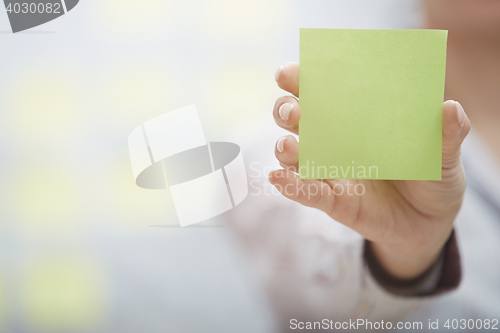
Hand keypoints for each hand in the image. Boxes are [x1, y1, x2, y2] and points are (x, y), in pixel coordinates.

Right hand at [269, 62, 470, 279]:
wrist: (431, 221)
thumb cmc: (432, 176)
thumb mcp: (445, 154)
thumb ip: (447, 133)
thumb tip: (449, 108)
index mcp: (356, 119)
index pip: (321, 94)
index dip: (300, 81)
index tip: (289, 73)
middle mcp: (335, 142)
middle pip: (297, 121)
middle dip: (287, 111)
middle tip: (293, 111)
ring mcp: (331, 172)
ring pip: (295, 156)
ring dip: (286, 149)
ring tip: (290, 147)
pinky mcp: (333, 202)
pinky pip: (307, 193)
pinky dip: (290, 186)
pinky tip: (278, 178)